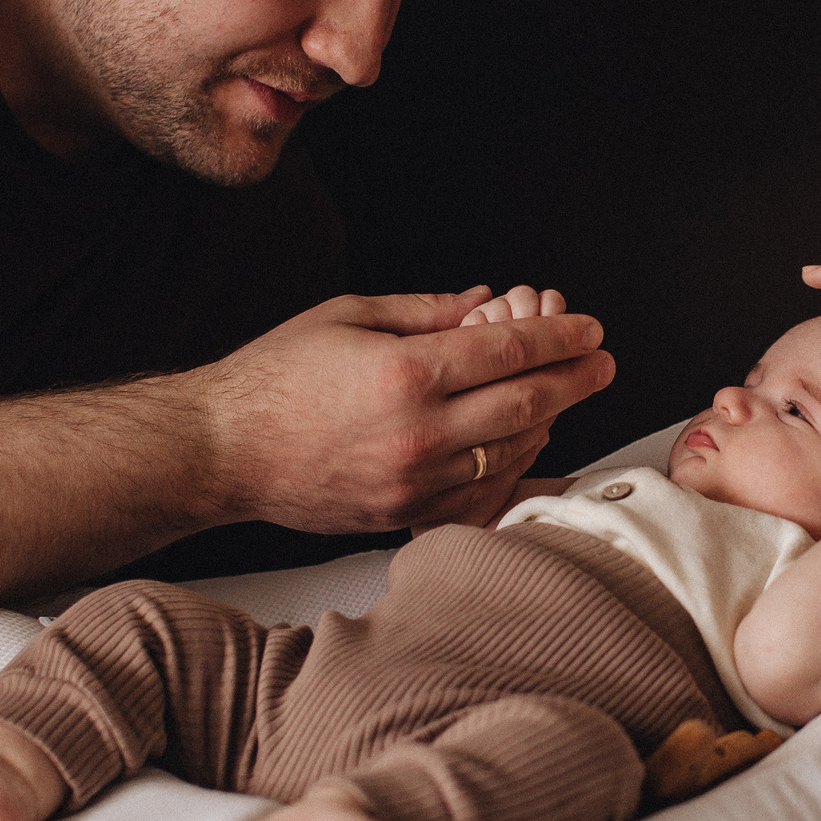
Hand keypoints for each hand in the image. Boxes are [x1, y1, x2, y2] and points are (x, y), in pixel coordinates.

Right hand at [201, 287, 614, 533]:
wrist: (219, 452)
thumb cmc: (272, 380)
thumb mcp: (349, 316)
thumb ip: (426, 310)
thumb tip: (486, 304)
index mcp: (405, 374)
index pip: (511, 351)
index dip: (560, 338)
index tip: (588, 329)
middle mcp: (417, 433)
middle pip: (526, 404)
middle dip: (574, 379)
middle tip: (601, 364)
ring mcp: (413, 482)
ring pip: (509, 453)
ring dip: (546, 423)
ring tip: (561, 398)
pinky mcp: (402, 516)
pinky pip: (478, 495)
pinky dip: (508, 470)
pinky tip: (520, 447)